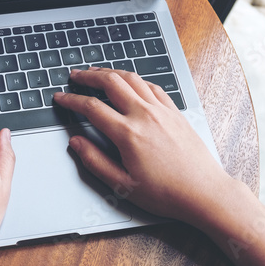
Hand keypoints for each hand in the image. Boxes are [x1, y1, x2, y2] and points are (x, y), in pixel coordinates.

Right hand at [52, 67, 232, 229]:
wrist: (204, 192)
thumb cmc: (166, 193)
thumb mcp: (122, 185)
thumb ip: (95, 161)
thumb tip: (76, 142)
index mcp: (128, 134)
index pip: (91, 107)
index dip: (71, 100)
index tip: (60, 98)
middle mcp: (145, 115)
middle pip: (110, 82)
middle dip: (88, 76)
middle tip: (75, 76)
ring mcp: (162, 111)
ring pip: (132, 78)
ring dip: (111, 72)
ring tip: (98, 72)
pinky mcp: (175, 112)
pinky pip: (152, 86)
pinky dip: (136, 79)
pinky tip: (130, 82)